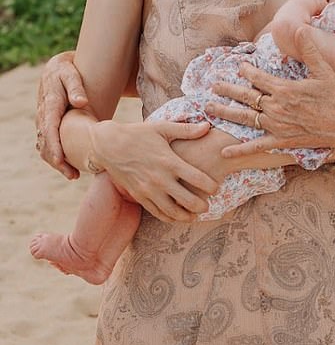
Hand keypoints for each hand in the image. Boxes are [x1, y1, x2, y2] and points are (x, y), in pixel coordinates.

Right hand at [36, 51, 86, 178]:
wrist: (58, 68)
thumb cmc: (69, 69)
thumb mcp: (71, 73)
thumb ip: (76, 87)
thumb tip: (81, 102)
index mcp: (49, 103)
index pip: (49, 129)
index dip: (54, 146)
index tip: (60, 161)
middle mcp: (43, 115)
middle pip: (46, 143)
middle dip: (57, 161)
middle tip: (73, 175)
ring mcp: (44, 121)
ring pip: (45, 146)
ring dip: (57, 163)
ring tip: (74, 175)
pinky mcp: (48, 125)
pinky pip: (48, 144)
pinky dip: (56, 156)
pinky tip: (70, 166)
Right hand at [92, 119, 218, 221]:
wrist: (108, 145)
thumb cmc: (138, 134)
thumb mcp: (162, 128)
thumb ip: (186, 130)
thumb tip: (208, 126)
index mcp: (169, 161)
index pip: (197, 179)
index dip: (211, 186)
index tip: (216, 188)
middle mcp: (160, 179)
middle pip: (187, 200)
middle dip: (201, 206)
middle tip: (208, 206)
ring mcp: (148, 190)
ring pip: (172, 211)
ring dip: (186, 216)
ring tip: (195, 215)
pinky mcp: (138, 196)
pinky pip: (157, 212)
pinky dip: (169, 217)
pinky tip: (177, 217)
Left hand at [205, 25, 334, 159]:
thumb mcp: (325, 71)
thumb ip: (309, 49)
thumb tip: (300, 27)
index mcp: (285, 89)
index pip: (258, 77)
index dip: (246, 71)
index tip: (237, 66)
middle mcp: (277, 108)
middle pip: (246, 97)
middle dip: (227, 90)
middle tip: (212, 86)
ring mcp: (278, 126)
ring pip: (246, 118)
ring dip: (225, 113)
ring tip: (208, 109)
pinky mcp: (282, 141)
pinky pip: (257, 146)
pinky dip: (240, 149)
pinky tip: (224, 152)